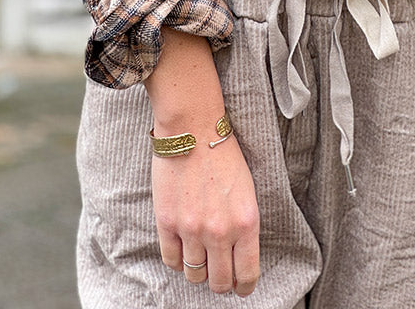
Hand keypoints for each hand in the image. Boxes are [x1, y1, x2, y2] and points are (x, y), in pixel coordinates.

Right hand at [152, 131, 259, 296]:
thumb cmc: (224, 154)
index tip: (241, 287)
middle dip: (220, 283)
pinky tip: (182, 249)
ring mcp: (191, 229)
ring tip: (200, 261)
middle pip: (219, 282)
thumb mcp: (247, 190)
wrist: (194, 128)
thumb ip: (242, 224)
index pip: (246, 274)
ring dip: (198, 272)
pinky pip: (171, 260)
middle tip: (219, 276)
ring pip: (194, 275)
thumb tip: (238, 254)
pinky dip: (177, 260)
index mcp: (246, 222)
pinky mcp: (167, 223)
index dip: (244, 287)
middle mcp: (220, 232)